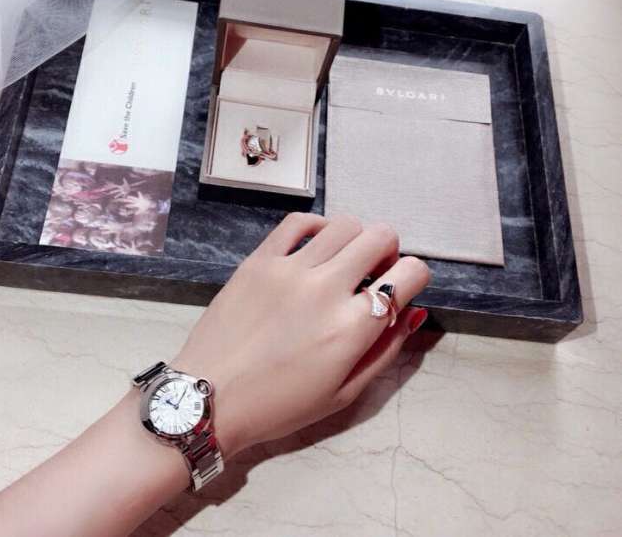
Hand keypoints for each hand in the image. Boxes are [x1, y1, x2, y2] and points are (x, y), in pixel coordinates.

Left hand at [171, 213, 429, 458]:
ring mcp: (290, 268)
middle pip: (380, 237)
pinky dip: (318, 226)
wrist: (210, 396)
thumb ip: (386, 350)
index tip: (402, 287)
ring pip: (344, 224)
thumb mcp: (344, 393)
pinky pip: (298, 222)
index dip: (415, 277)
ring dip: (355, 239)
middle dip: (389, 251)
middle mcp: (326, 288)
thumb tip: (415, 311)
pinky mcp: (259, 260)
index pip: (409, 274)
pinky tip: (316, 244)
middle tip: (375, 272)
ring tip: (343, 261)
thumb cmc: (279, 404)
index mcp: (352, 327)